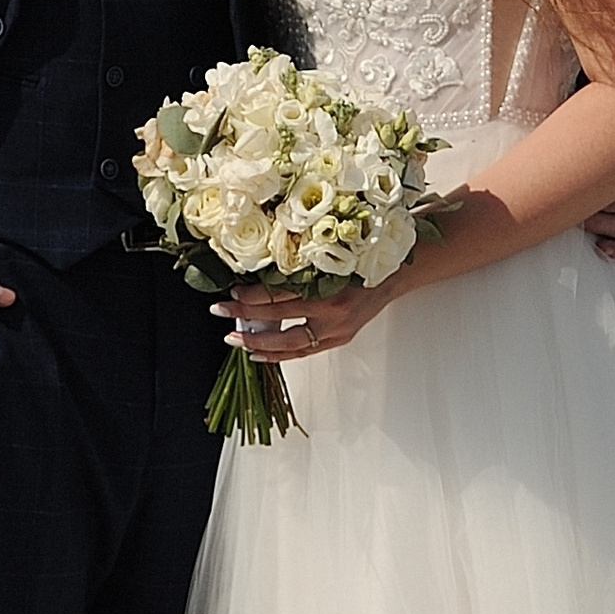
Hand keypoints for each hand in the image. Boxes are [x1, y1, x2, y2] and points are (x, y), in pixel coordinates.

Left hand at [212, 273, 405, 364]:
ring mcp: (335, 329)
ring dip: (258, 342)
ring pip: (289, 344)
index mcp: (327, 285)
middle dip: (245, 316)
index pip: (279, 295)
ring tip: (235, 339)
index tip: (232, 293)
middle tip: (220, 312)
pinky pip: (304, 352)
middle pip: (278, 318)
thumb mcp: (329, 257)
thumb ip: (299, 268)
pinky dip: (279, 355)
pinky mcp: (339, 339)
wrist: (394, 275)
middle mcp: (331, 311)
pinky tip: (259, 354)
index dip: (252, 296)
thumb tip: (259, 275)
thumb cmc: (361, 260)